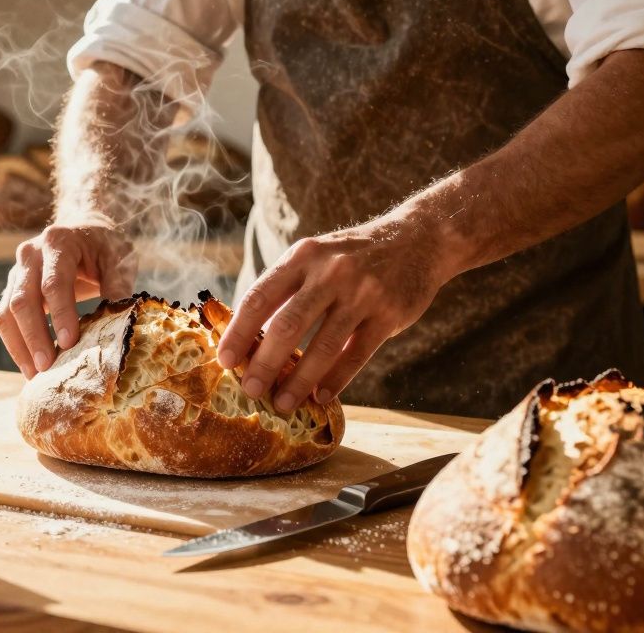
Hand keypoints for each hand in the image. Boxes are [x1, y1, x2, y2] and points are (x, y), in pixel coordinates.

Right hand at [0, 217, 134, 377]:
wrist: (81, 226)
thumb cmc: (103, 244)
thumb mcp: (118, 257)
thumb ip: (119, 284)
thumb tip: (121, 320)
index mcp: (57, 242)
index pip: (54, 283)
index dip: (60, 314)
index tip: (69, 343)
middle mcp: (29, 254)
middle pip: (23, 300)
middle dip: (34, 337)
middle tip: (47, 368)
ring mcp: (17, 271)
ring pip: (7, 312)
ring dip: (19, 346)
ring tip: (35, 375)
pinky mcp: (12, 288)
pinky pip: (4, 318)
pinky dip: (14, 344)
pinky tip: (29, 366)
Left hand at [216, 216, 458, 410]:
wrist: (419, 238)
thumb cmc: (352, 256)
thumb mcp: (315, 256)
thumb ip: (285, 288)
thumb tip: (247, 335)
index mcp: (303, 256)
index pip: (259, 297)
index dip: (238, 332)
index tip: (224, 360)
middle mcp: (330, 272)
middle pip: (287, 326)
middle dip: (264, 363)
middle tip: (249, 390)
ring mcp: (362, 293)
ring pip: (322, 346)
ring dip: (299, 381)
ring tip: (282, 403)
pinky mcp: (389, 314)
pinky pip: (356, 354)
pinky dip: (336, 379)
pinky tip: (320, 397)